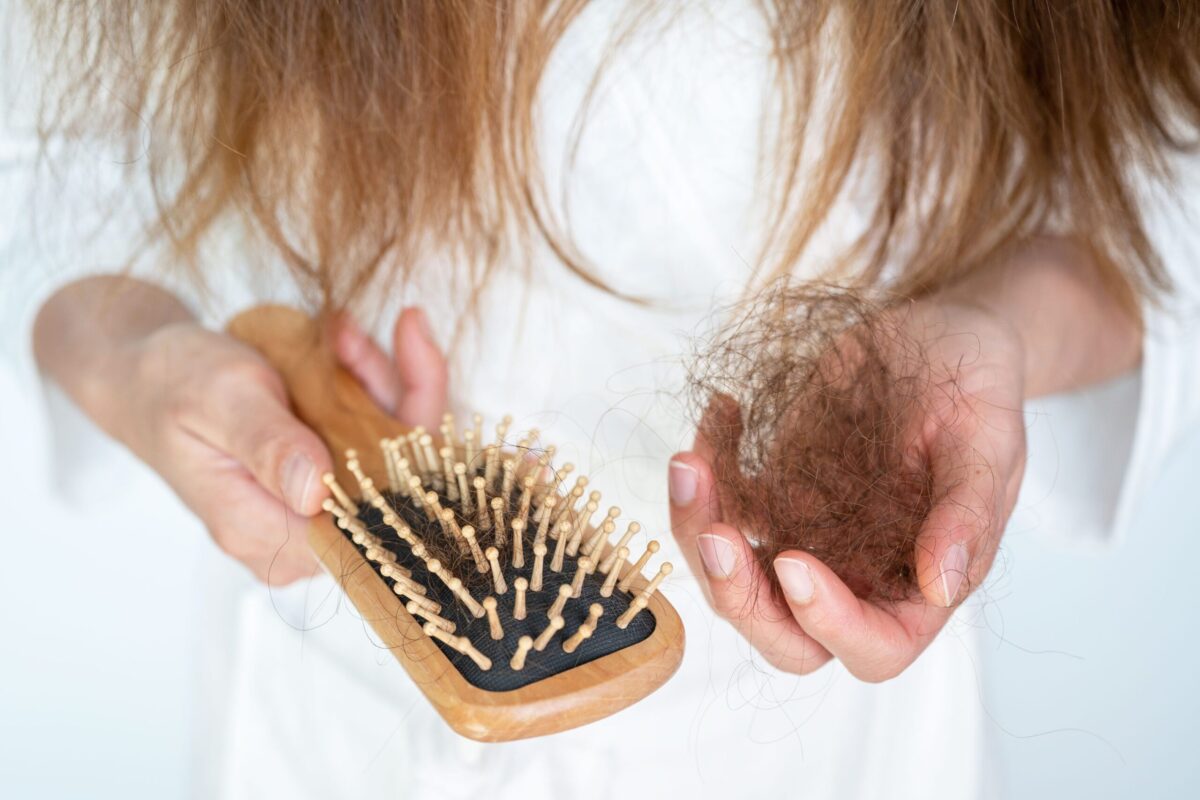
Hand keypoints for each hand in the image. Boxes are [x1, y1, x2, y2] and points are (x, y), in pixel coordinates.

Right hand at [107, 308, 446, 583]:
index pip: (367, 516)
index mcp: (260, 530)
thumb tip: (316, 492)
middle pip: (394, 482)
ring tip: (342, 334)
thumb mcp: (221, 399)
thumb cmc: (171, 384)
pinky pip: (377, 437)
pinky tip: (346, 345)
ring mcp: (315, 508)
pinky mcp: (328, 481)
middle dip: (392, 397)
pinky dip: (372, 386)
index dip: (399, 448)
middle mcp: (295, 533)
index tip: (386, 367)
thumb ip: (269, 444)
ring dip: (380, 383)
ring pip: (393, 454)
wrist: (146, 374)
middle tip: (352, 339)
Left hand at [668, 299, 1026, 680]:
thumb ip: (967, 515)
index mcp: (917, 586)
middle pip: (784, 633)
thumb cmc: (977, 389)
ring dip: (698, 529)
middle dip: (737, 597)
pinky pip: (722, 505)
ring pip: (734, 575)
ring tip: (691, 462)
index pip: (873, 647)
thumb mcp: (987, 441)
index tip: (794, 561)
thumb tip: (942, 586)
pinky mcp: (774, 493)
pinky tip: (722, 411)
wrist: (941, 338)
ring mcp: (807, 537)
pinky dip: (705, 472)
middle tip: (713, 533)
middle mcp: (855, 576)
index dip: (827, 623)